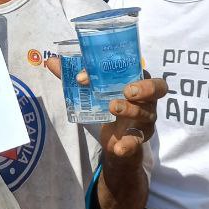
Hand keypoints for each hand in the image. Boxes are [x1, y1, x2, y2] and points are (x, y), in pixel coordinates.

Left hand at [43, 59, 164, 159]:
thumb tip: (49, 61)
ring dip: (130, 110)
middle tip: (127, 90)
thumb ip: (73, 76)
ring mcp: (146, 119)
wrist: (114, 141)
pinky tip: (118, 147)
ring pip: (147, 113)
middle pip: (159, 88)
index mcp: (137, 80)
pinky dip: (128, 145)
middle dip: (145, 87)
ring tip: (112, 108)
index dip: (122, 67)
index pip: (139, 68)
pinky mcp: (139, 138)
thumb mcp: (91, 90)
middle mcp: (146, 99)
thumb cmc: (107, 105)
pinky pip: (137, 141)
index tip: (88, 74)